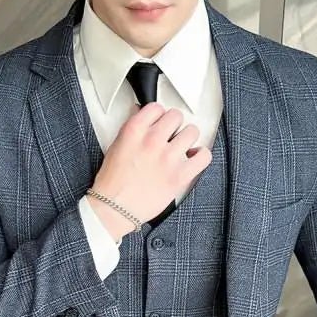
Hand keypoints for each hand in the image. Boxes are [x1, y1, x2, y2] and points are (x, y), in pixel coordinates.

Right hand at [88, 102, 210, 239]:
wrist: (114, 209)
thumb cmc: (113, 183)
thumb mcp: (116, 146)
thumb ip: (132, 129)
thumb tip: (142, 116)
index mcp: (134, 131)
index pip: (156, 108)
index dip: (159, 116)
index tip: (160, 123)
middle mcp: (152, 141)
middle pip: (176, 116)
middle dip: (174, 126)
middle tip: (171, 136)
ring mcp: (168, 158)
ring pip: (192, 132)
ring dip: (188, 139)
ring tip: (182, 148)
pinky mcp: (180, 175)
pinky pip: (203, 156)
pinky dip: (201, 156)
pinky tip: (193, 159)